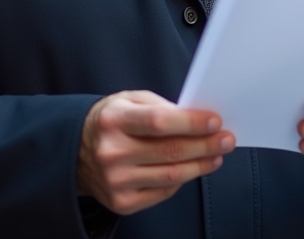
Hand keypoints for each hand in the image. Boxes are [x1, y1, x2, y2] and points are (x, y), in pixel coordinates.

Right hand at [78, 90, 234, 214]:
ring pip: (171, 175)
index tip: (215, 121)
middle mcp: (111, 153)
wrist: (76, 151)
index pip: (159, 122)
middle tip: (226, 139)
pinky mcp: (121, 202)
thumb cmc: (111, 122)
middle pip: (170, 151)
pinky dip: (182, 180)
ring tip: (216, 155)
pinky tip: (193, 168)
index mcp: (113, 121)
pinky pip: (163, 192)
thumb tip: (196, 118)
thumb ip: (160, 107)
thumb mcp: (129, 101)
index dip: (190, 123)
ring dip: (200, 165)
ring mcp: (115, 181)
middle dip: (205, 145)